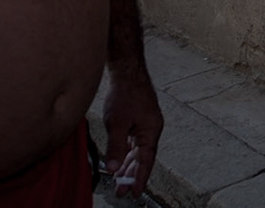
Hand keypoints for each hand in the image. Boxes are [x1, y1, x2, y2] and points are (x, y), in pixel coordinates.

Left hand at [101, 60, 163, 198]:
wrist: (127, 72)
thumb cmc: (125, 94)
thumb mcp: (117, 123)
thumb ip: (116, 147)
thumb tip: (113, 168)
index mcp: (151, 131)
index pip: (146, 161)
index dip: (140, 178)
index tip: (134, 193)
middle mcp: (151, 129)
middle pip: (142, 157)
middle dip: (132, 175)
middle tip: (122, 191)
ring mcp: (144, 124)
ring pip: (137, 150)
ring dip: (128, 165)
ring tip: (119, 180)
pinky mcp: (137, 119)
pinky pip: (133, 142)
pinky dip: (126, 152)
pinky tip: (119, 159)